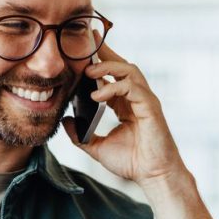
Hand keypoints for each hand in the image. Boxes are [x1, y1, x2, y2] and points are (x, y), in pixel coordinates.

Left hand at [61, 35, 187, 190]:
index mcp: (125, 104)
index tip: (83, 48)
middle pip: (122, 65)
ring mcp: (145, 100)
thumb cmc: (132, 162)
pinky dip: (114, 87)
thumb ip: (80, 135)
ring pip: (129, 71)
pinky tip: (98, 95)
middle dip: (105, 52)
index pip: (112, 75)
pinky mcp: (150, 107)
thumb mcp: (97, 147)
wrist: (152, 176)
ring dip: (108, 67)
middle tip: (86, 43)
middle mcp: (136, 98)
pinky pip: (132, 88)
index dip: (99, 61)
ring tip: (89, 72)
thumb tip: (65, 121)